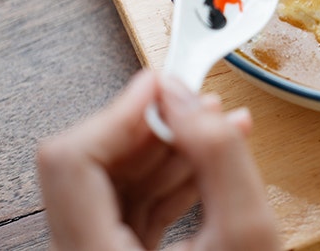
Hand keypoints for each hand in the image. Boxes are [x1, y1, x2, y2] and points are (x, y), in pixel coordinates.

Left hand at [37, 70, 278, 249]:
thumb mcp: (249, 235)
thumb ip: (218, 158)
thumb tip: (184, 98)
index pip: (70, 161)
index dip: (117, 112)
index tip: (161, 83)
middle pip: (87, 167)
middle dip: (146, 127)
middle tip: (196, 103)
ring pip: (111, 184)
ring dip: (163, 147)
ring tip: (219, 127)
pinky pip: (131, 207)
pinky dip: (169, 176)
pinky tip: (210, 158)